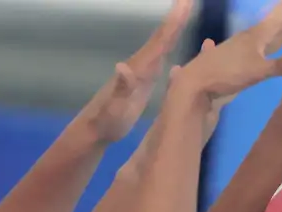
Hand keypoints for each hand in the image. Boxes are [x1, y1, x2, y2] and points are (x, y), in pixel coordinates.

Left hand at [81, 0, 195, 142]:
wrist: (95, 129)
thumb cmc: (106, 120)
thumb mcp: (114, 107)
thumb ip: (121, 88)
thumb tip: (123, 66)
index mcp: (139, 68)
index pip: (160, 41)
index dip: (174, 22)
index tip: (185, 2)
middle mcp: (141, 64)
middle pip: (162, 36)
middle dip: (176, 17)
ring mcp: (142, 71)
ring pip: (162, 43)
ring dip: (174, 26)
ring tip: (186, 10)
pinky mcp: (144, 79)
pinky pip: (161, 56)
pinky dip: (170, 43)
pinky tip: (175, 40)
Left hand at [171, 0, 281, 107]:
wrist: (196, 83)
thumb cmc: (227, 74)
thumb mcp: (256, 71)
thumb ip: (278, 65)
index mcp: (255, 37)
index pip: (279, 24)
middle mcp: (246, 39)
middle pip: (269, 30)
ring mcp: (235, 49)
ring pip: (256, 39)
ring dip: (269, 34)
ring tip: (279, 32)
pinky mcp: (226, 60)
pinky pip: (242, 49)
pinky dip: (245, 46)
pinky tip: (222, 43)